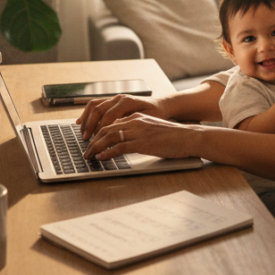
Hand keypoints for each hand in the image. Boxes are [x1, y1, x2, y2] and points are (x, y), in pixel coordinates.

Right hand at [77, 94, 164, 139]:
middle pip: (98, 110)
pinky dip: (86, 113)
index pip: (109, 115)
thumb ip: (131, 124)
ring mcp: (114, 98)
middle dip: (90, 126)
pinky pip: (95, 105)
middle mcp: (119, 98)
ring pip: (94, 106)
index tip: (97, 140)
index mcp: (127, 102)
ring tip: (83, 133)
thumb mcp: (146, 120)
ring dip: (86, 120)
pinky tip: (80, 122)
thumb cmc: (156, 114)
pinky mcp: (112, 101)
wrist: (161, 105)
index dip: (101, 128)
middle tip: (86, 139)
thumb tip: (118, 133)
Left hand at [83, 113, 199, 160]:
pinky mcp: (142, 143)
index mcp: (136, 117)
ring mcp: (138, 131)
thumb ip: (138, 132)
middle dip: (92, 140)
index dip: (97, 132)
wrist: (189, 137)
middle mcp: (135, 121)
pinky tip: (102, 158)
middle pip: (106, 129)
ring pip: (110, 137)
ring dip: (96, 147)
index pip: (111, 123)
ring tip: (89, 156)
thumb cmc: (174, 136)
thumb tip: (124, 142)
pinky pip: (120, 147)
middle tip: (86, 151)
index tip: (91, 141)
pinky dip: (108, 152)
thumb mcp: (152, 129)